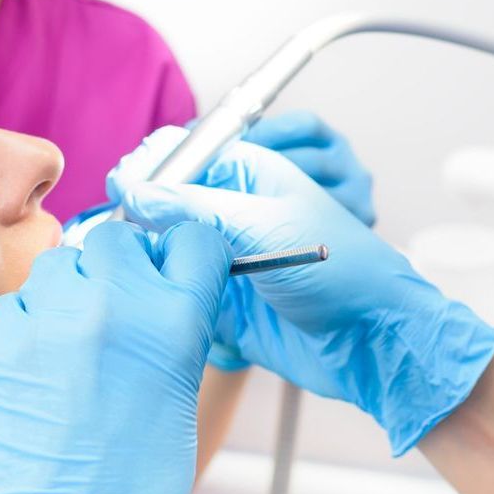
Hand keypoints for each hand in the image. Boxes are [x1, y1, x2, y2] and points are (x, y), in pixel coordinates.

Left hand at [0, 221, 230, 493]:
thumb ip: (171, 338)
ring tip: (68, 356)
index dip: (181, 254)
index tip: (171, 268)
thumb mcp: (177, 411)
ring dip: (65, 296)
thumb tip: (161, 299)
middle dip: (117, 269)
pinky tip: (30, 382)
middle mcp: (108, 307)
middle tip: (113, 316)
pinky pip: (10, 309)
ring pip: (57, 266)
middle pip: (116, 240)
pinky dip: (21, 333)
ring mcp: (41, 322)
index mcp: (172, 324)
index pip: (192, 238)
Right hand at [108, 129, 493, 455]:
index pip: (185, 152)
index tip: (123, 185)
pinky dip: (158, 288)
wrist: (371, 341)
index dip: (150, 165)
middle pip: (165, 197)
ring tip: (131, 259)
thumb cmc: (344, 270)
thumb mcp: (267, 226)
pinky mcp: (219, 297)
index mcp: (250, 174)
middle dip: (141, 208)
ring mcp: (225, 253)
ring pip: (164, 242)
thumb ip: (197, 207)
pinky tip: (147, 292)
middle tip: (124, 225)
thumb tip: (136, 190)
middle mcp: (232, 209)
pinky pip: (174, 285)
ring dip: (146, 251)